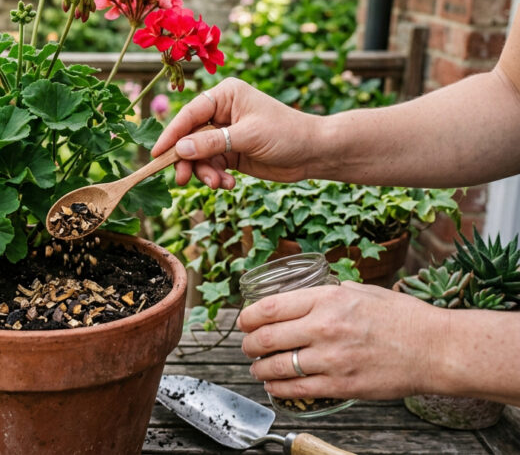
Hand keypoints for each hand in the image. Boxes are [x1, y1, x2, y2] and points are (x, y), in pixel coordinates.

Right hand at [151, 78, 319, 187]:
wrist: (314, 152)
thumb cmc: (286, 133)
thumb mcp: (247, 137)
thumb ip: (211, 143)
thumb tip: (178, 150)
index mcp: (225, 95)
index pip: (189, 114)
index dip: (171, 134)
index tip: (156, 153)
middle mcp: (221, 112)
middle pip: (189, 137)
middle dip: (188, 160)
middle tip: (182, 180)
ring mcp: (224, 133)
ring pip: (198, 155)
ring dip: (205, 172)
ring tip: (218, 184)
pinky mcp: (230, 152)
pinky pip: (211, 166)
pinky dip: (216, 177)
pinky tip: (229, 184)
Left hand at [237, 282, 444, 399]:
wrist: (437, 349)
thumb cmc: (404, 318)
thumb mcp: (362, 290)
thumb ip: (330, 293)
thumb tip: (306, 294)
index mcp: (327, 299)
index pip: (269, 307)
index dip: (247, 317)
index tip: (243, 322)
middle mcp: (324, 327)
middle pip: (266, 337)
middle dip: (248, 344)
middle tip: (247, 346)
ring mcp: (331, 359)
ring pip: (276, 366)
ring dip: (258, 368)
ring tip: (256, 367)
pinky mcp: (341, 385)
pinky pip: (297, 389)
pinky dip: (278, 388)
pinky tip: (273, 385)